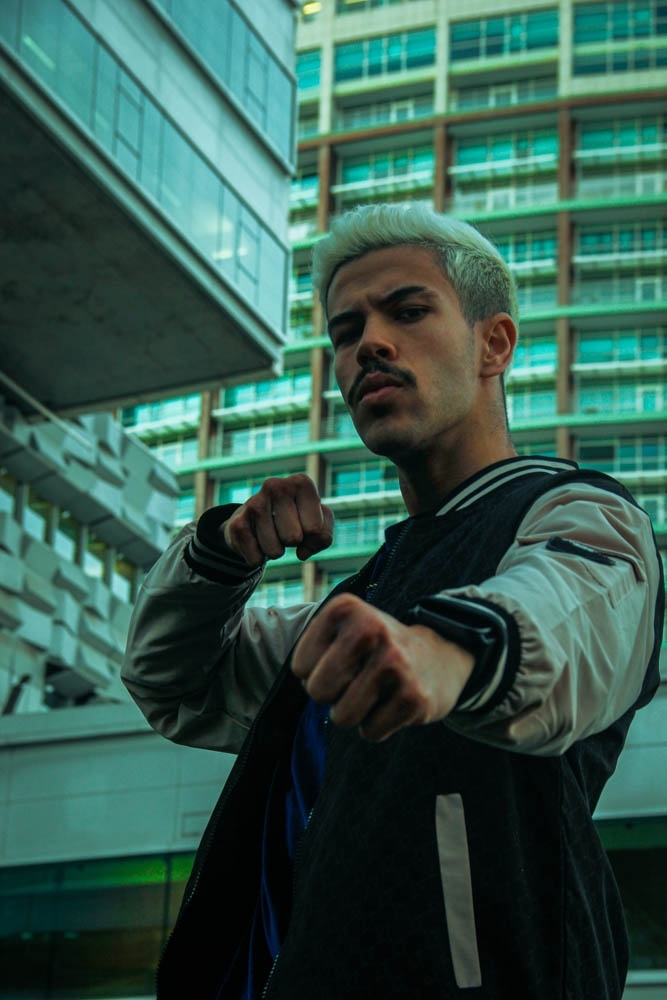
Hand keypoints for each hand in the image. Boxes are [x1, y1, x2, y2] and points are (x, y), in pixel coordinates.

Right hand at [222, 474, 333, 567]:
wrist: (256, 518)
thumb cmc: (297, 518)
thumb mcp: (320, 523)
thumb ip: (324, 537)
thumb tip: (302, 553)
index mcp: (301, 483)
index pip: (315, 529)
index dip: (313, 536)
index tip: (304, 524)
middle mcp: (276, 486)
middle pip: (294, 539)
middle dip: (293, 542)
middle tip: (285, 529)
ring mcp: (253, 502)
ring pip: (274, 551)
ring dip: (276, 551)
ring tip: (271, 534)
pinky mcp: (236, 522)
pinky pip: (255, 558)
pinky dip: (258, 558)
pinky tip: (256, 540)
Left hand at [292, 594, 474, 741]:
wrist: (441, 655)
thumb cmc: (375, 649)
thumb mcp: (341, 631)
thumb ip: (311, 655)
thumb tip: (309, 686)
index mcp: (345, 608)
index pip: (300, 667)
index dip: (315, 672)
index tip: (341, 660)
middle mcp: (370, 629)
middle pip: (317, 691)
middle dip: (331, 696)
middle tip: (355, 680)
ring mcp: (395, 663)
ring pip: (342, 716)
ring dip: (353, 713)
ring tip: (374, 692)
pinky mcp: (414, 697)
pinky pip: (370, 732)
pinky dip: (377, 725)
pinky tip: (394, 702)